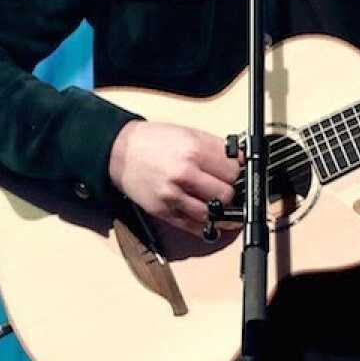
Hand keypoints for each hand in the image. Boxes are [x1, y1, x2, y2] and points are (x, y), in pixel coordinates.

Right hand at [107, 121, 237, 235]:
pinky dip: (207, 226)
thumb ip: (216, 148)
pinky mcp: (164, 212)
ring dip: (220, 211)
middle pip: (226, 193)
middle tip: (228, 188)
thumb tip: (239, 161)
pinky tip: (212, 219)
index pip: (233, 170)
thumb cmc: (153, 141)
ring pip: (213, 214)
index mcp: (194, 151)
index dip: (238, 173)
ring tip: (221, 204)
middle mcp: (184, 174)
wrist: (120, 152)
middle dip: (231, 191)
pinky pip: (194, 227)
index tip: (237, 174)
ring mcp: (173, 196)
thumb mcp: (189, 133)